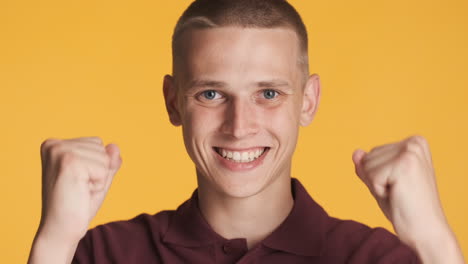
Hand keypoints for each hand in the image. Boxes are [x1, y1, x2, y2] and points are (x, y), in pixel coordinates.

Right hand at [37, 137, 121, 244]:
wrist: (61, 229)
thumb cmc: (78, 205)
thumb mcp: (97, 178)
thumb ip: (107, 161)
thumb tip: (114, 146)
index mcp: (55, 145)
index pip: (96, 143)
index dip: (95, 166)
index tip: (78, 181)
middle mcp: (54, 144)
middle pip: (101, 147)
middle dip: (98, 171)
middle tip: (79, 189)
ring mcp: (60, 152)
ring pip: (104, 158)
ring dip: (98, 178)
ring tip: (79, 191)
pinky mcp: (69, 162)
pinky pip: (103, 169)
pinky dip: (98, 184)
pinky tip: (81, 193)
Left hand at [352, 135, 464, 262]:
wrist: (425, 231)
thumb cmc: (404, 208)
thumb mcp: (381, 182)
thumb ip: (367, 166)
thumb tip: (356, 152)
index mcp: (414, 142)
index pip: (372, 154)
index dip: (378, 176)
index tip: (398, 187)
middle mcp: (414, 142)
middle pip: (368, 157)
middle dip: (376, 180)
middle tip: (398, 193)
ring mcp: (411, 151)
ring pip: (366, 165)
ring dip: (377, 185)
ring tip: (399, 194)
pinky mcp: (405, 164)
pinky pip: (371, 176)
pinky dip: (379, 191)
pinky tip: (398, 196)